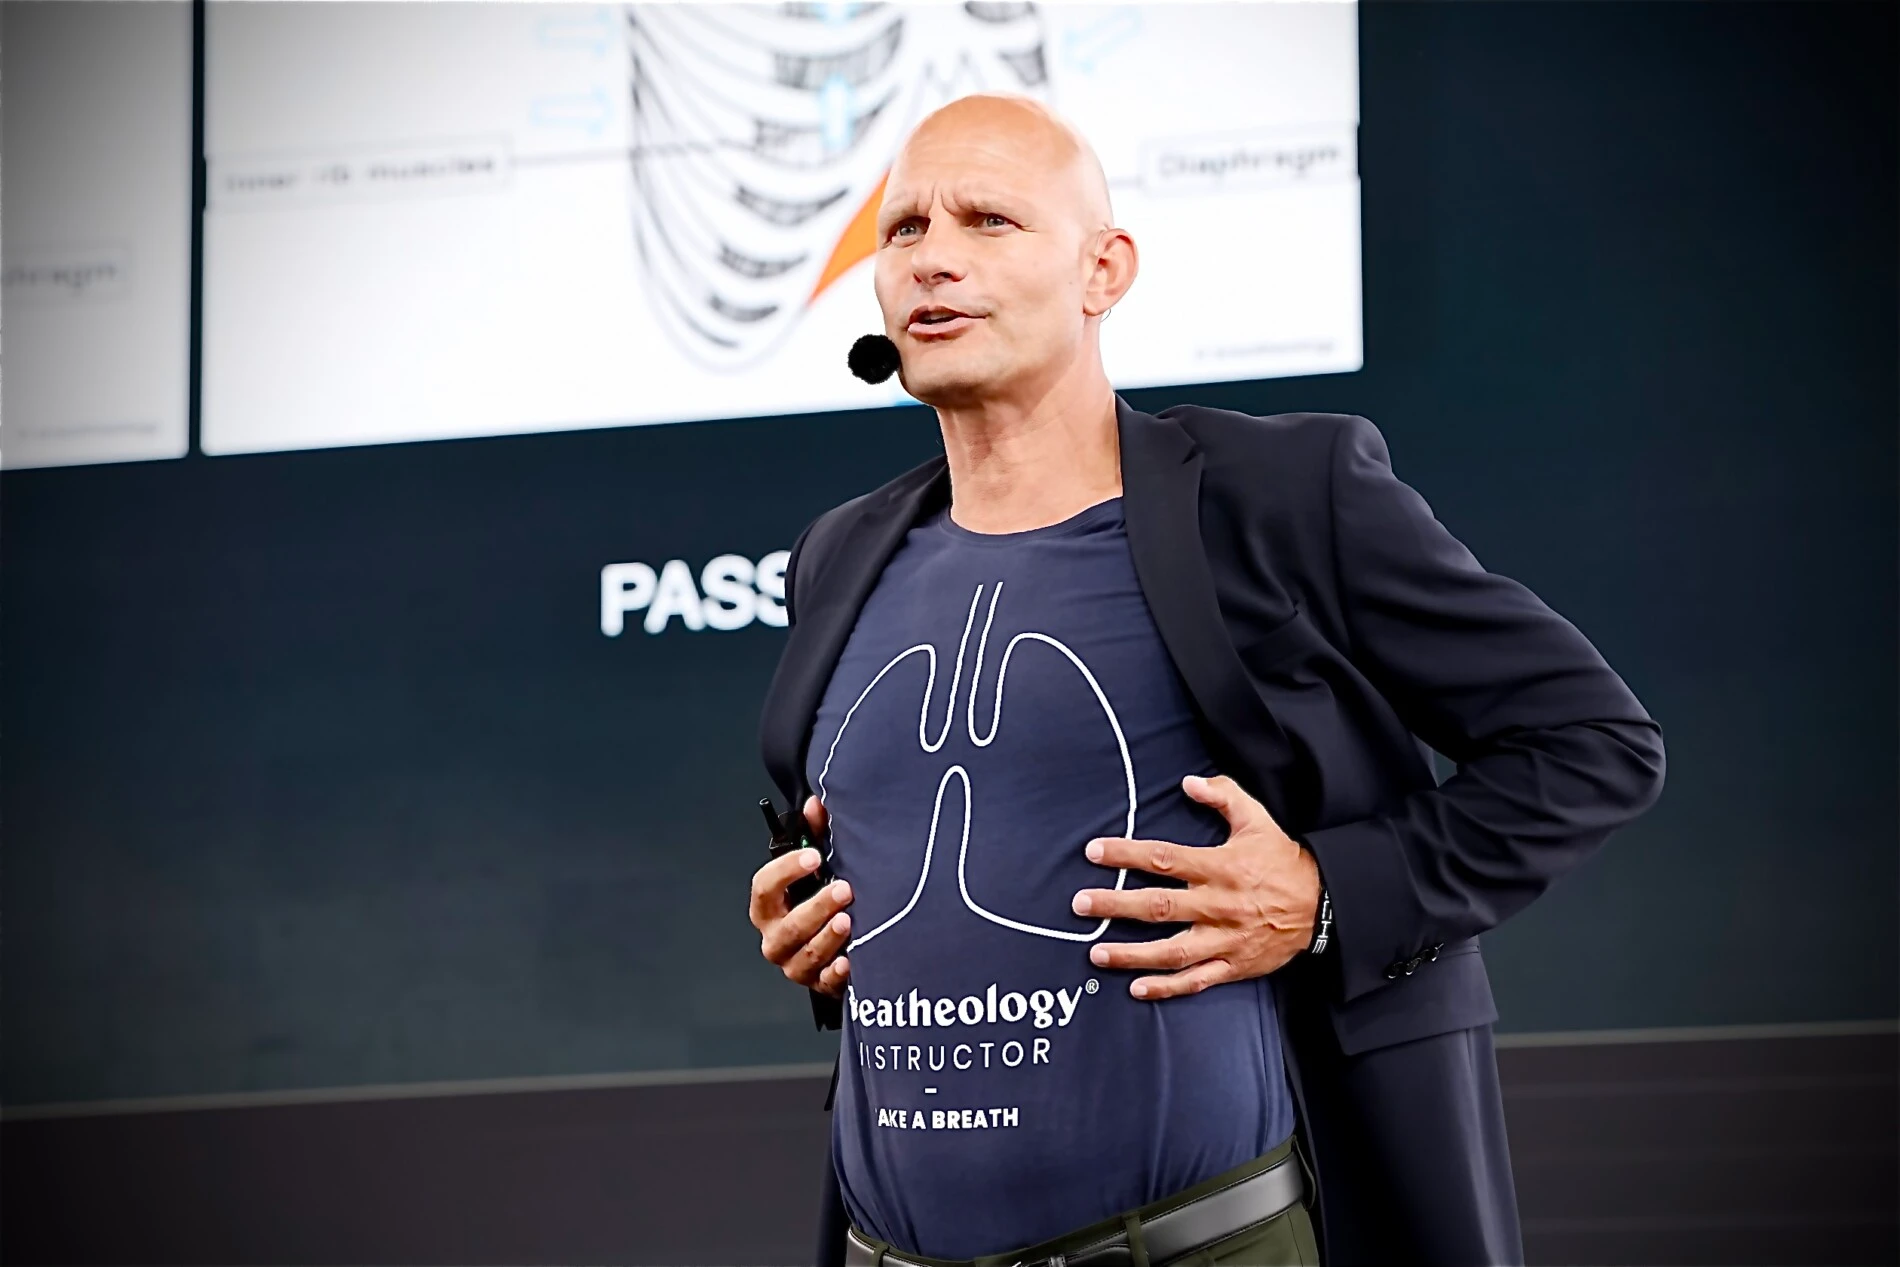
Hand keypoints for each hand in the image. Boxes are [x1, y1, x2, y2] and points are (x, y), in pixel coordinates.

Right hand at [748, 796, 853, 997]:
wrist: (844, 943)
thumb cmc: (824, 899)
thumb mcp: (819, 868)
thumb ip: (816, 835)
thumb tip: (817, 803)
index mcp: (770, 907)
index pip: (764, 887)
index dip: (785, 870)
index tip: (813, 855)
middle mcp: (777, 938)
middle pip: (786, 927)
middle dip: (814, 907)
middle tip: (844, 889)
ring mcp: (796, 964)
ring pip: (805, 956)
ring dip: (827, 938)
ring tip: (850, 920)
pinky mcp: (820, 985)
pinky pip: (825, 983)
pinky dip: (836, 973)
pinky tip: (851, 960)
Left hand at [1071, 774, 1319, 999]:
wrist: (1323, 904)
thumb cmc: (1283, 860)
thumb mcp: (1258, 819)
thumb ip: (1224, 796)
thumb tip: (1190, 782)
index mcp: (1220, 868)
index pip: (1164, 859)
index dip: (1127, 854)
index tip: (1094, 852)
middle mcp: (1218, 906)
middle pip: (1159, 907)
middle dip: (1116, 905)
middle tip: (1081, 905)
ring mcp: (1225, 940)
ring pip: (1172, 951)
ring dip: (1132, 954)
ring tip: (1096, 954)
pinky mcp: (1233, 965)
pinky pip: (1197, 980)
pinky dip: (1167, 988)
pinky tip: (1138, 989)